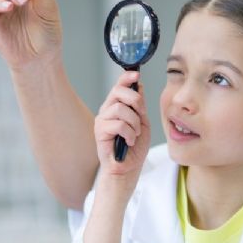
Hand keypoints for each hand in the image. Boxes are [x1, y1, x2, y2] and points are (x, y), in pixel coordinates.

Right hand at [94, 71, 150, 186]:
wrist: (128, 167)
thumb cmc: (134, 146)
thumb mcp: (143, 121)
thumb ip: (140, 105)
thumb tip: (139, 85)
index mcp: (117, 105)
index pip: (119, 85)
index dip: (126, 77)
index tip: (136, 74)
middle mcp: (107, 109)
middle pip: (118, 91)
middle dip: (135, 100)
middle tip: (141, 115)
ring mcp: (102, 120)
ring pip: (120, 108)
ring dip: (134, 122)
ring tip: (135, 134)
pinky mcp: (100, 131)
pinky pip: (118, 124)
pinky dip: (129, 133)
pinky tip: (129, 141)